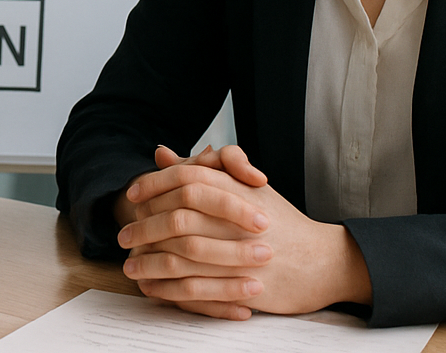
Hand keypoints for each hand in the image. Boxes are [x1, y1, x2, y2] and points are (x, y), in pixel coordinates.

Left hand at [116, 146, 370, 319]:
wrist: (322, 261)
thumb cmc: (281, 222)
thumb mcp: (244, 188)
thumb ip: (201, 169)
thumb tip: (161, 153)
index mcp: (236, 190)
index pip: (185, 180)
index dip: (153, 186)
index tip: (132, 196)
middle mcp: (237, 219)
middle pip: (177, 219)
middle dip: (144, 229)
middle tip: (123, 236)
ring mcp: (241, 253)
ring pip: (182, 257)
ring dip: (151, 263)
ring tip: (131, 267)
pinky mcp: (244, 285)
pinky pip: (198, 290)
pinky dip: (170, 291)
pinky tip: (154, 290)